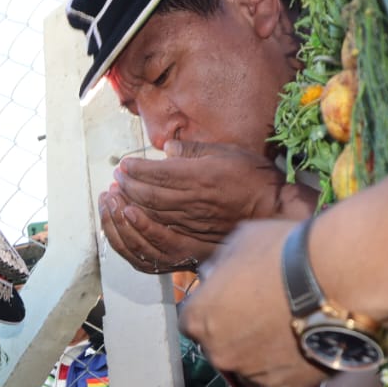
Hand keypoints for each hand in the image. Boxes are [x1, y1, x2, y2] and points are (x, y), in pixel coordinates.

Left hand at [99, 140, 315, 272]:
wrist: (272, 210)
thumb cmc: (252, 177)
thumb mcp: (226, 152)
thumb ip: (194, 150)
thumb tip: (166, 148)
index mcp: (200, 175)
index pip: (157, 172)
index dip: (136, 169)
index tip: (123, 165)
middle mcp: (193, 200)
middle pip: (149, 195)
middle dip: (127, 187)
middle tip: (115, 180)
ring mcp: (193, 222)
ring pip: (152, 215)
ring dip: (130, 207)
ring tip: (116, 199)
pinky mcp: (195, 238)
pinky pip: (161, 234)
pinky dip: (143, 227)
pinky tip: (132, 221)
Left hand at [180, 218, 332, 386]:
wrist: (337, 280)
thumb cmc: (284, 253)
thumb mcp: (241, 242)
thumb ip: (220, 265)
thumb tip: (213, 274)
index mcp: (199, 318)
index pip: (192, 319)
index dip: (212, 308)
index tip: (231, 298)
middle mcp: (218, 352)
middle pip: (219, 344)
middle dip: (235, 331)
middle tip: (265, 310)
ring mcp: (251, 373)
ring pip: (250, 362)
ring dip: (262, 348)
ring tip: (292, 323)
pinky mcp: (285, 386)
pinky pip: (281, 374)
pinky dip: (290, 361)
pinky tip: (307, 338)